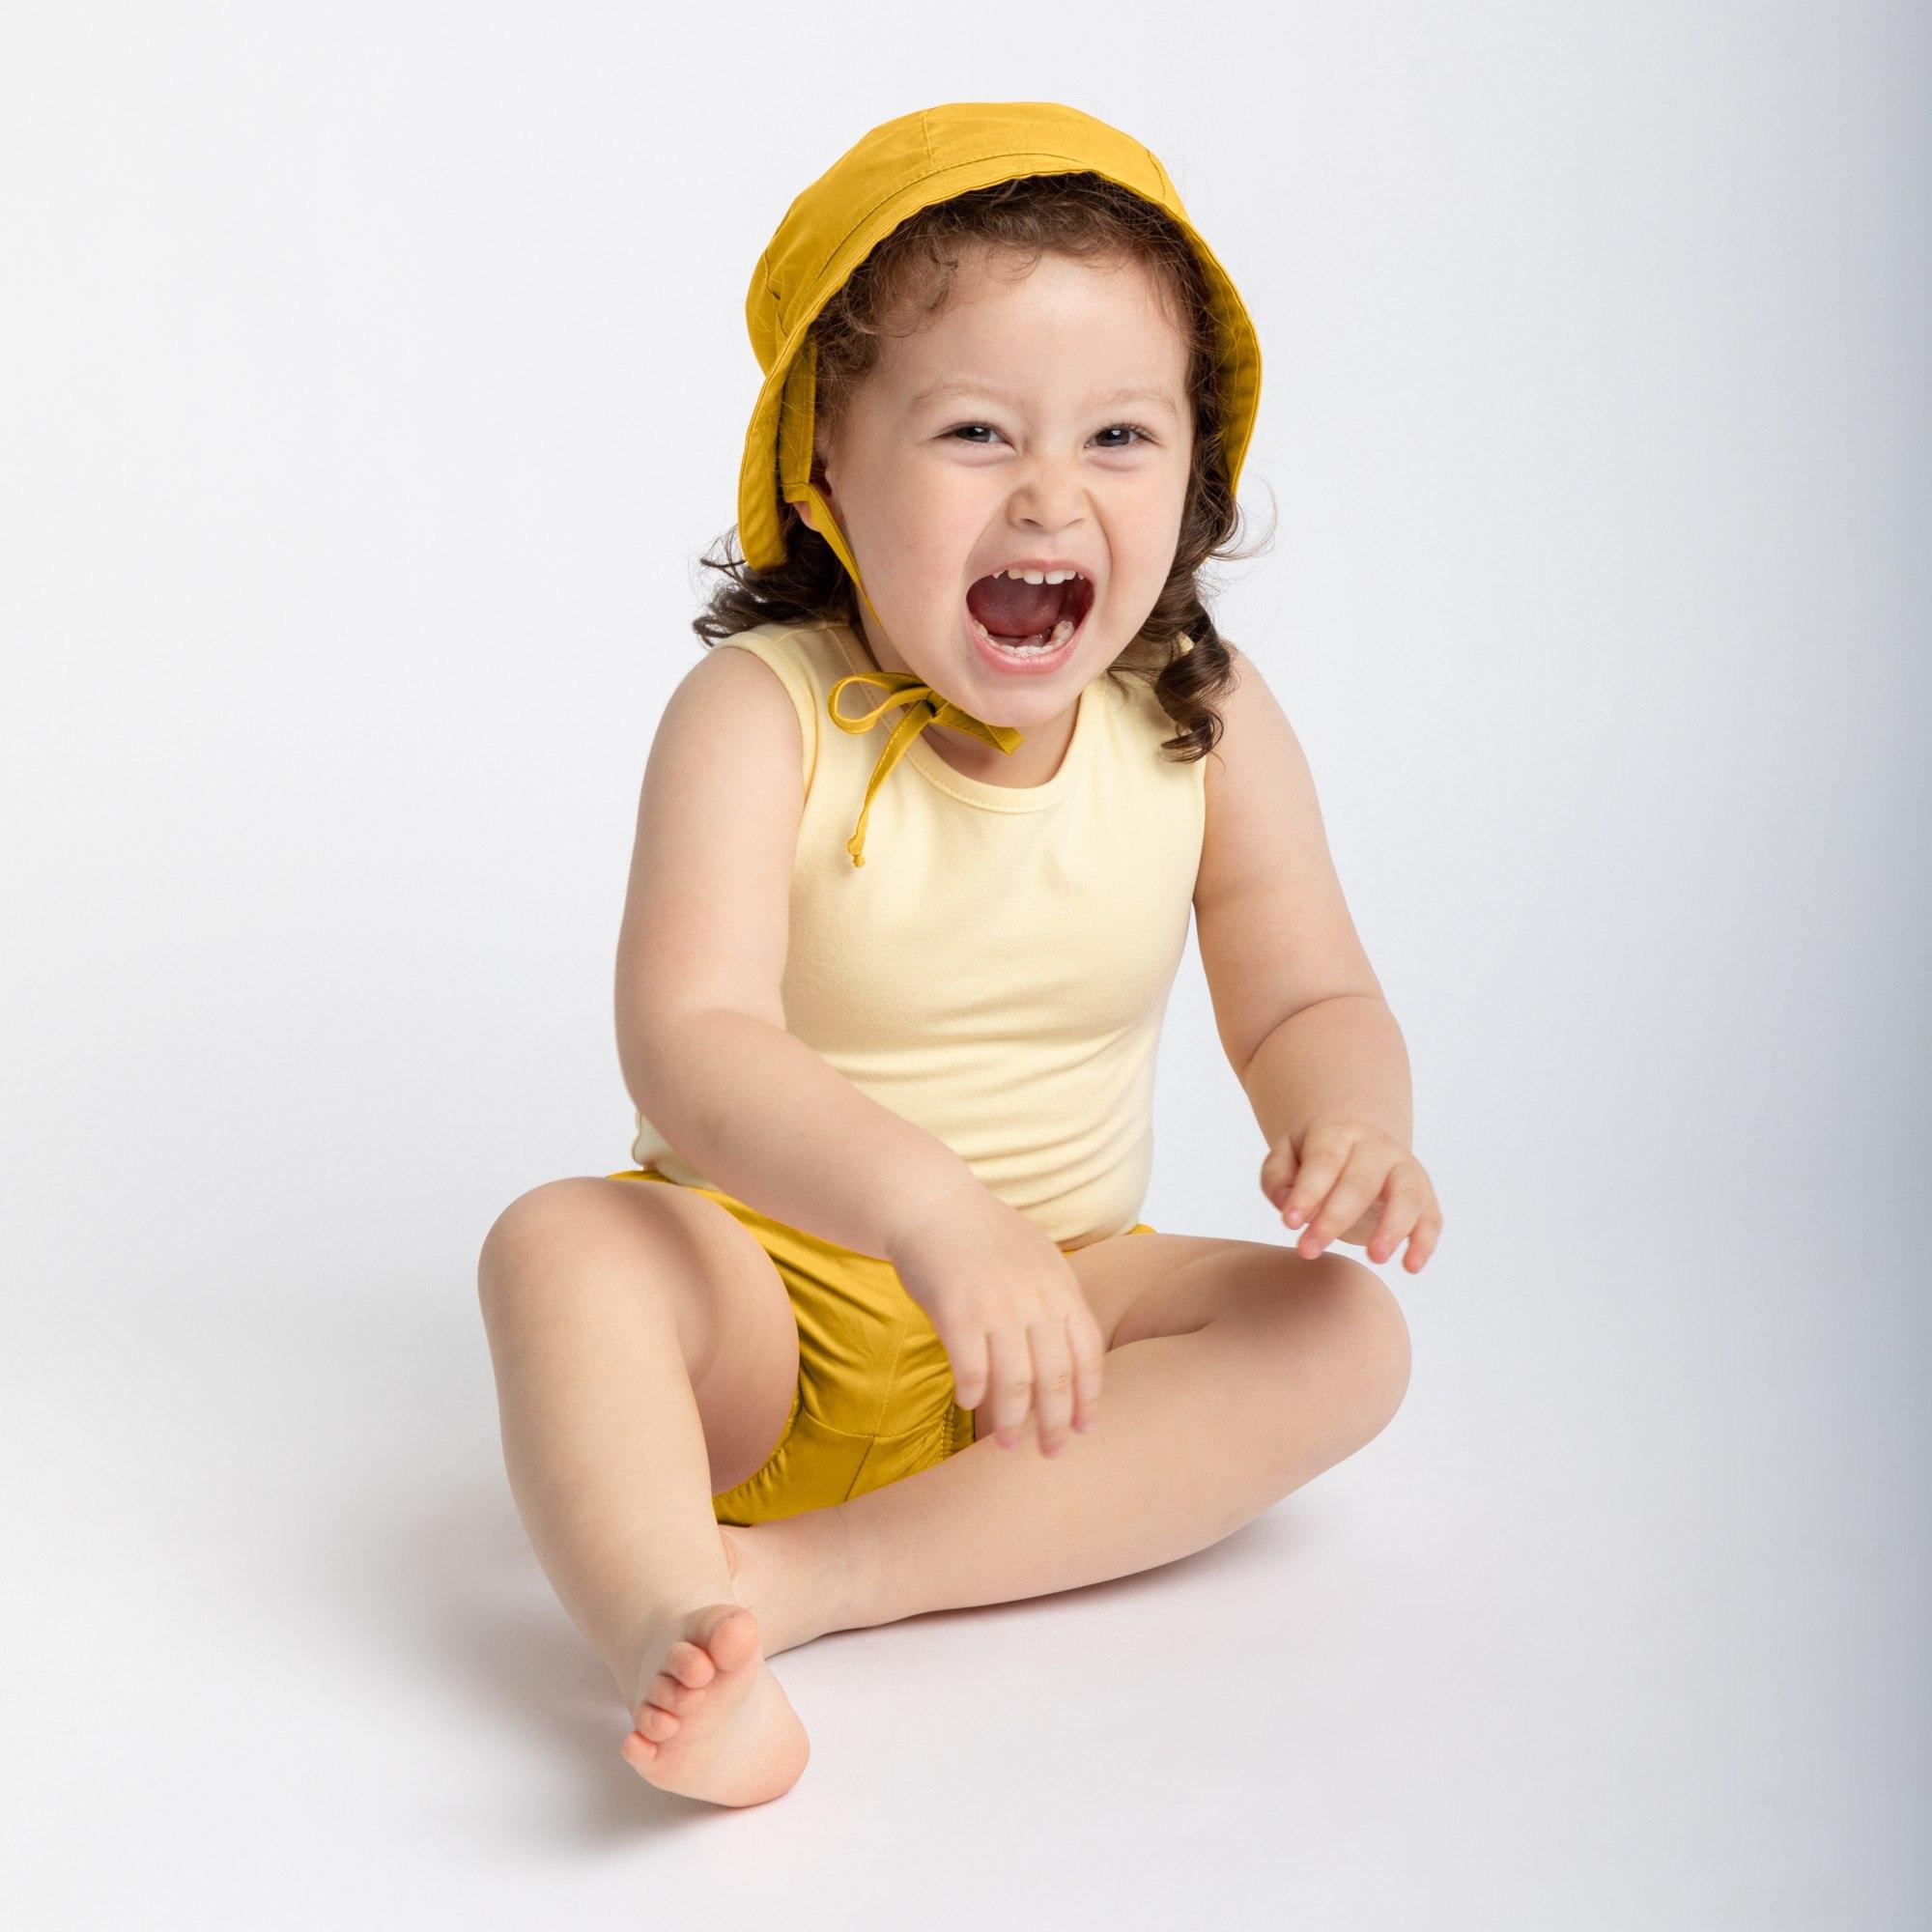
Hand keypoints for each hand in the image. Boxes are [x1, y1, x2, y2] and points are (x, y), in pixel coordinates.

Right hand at [882, 1178, 1103, 1456]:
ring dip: (1013, 1420)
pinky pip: (971, 1368)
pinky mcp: (956, 1310)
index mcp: (1060, 1286)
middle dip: (1056, 1422)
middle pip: (1056, 1376)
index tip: (1085, 1429)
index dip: (1089, 1397)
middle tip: (1051, 1453)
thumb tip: (1076, 1353)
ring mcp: (996, 1304)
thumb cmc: (984, 1235)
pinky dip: (974, 1394)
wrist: (932, 1202)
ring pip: (1015, 1381)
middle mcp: (1035, 1297)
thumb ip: (1058, 1299)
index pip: (1087, 1352)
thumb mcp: (1037, 1257)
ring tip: (1008, 1444)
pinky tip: (971, 1405)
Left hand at [1260, 1117, 1442, 1272]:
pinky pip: (1431, 1217)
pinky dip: (1425, 1242)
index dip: (1307, 1192)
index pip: (1325, 1160)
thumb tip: (1287, 1205)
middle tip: (1308, 1250)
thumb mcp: (1285, 1158)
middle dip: (1334, 1219)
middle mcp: (1376, 1146)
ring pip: (1406, 1195)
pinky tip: (1411, 1266)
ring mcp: (1405, 1168)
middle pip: (1360, 1181)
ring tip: (1374, 1258)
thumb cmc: (1315, 1160)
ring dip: (1392, 1227)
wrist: (1356, 1148)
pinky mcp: (1424, 1195)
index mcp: (1338, 1132)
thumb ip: (1277, 1177)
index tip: (1288, 1224)